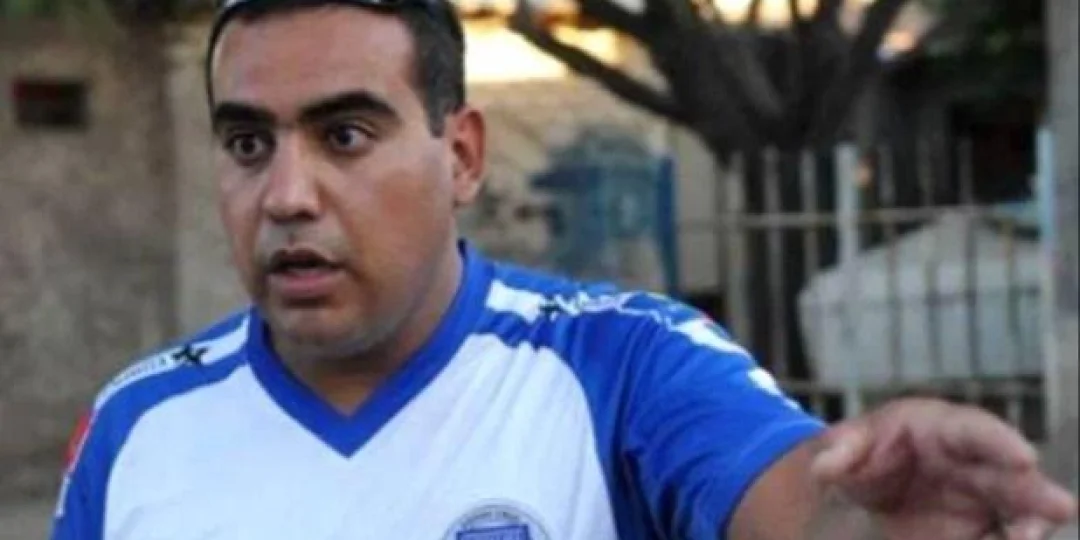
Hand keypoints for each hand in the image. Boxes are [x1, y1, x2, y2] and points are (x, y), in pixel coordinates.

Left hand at [811, 399, 1077, 539]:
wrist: (859, 486)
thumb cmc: (859, 451)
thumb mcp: (844, 446)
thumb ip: (838, 452)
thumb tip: (823, 466)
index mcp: (936, 426)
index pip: (972, 429)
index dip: (999, 441)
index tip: (1023, 457)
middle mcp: (968, 459)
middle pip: (1006, 472)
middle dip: (1032, 489)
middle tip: (1057, 508)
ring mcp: (977, 494)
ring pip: (1015, 507)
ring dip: (1029, 522)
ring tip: (1029, 537)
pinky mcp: (977, 525)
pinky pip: (999, 532)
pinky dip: (1006, 538)